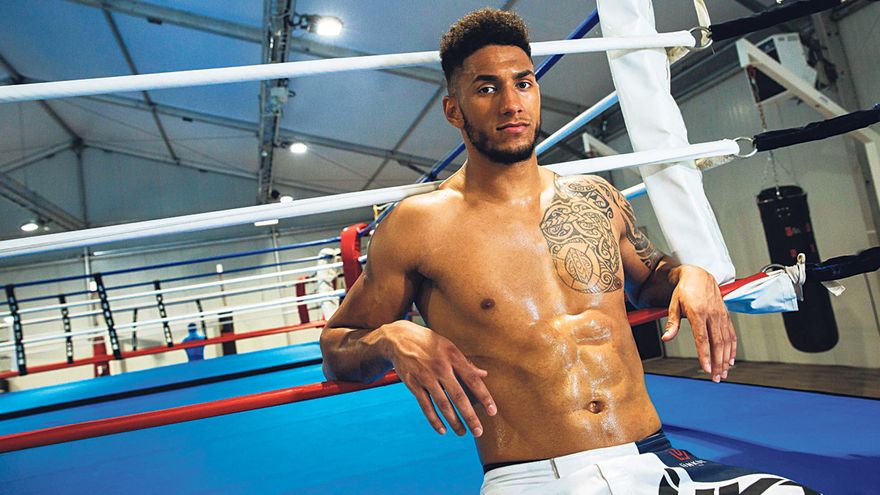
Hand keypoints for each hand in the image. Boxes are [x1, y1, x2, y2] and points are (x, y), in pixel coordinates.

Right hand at [381, 320, 496, 436]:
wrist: (399, 338)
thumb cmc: (429, 342)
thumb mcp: (449, 347)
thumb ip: (466, 363)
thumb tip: (484, 375)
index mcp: (453, 357)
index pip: (472, 380)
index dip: (484, 397)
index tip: (493, 411)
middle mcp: (441, 367)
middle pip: (458, 396)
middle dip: (470, 416)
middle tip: (478, 432)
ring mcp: (426, 377)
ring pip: (442, 404)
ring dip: (453, 421)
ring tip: (462, 433)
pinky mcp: (413, 384)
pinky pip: (425, 405)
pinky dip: (434, 419)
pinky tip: (442, 430)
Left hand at [661, 265, 735, 382]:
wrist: (699, 275)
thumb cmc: (684, 291)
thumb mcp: (673, 305)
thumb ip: (672, 323)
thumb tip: (666, 338)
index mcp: (698, 312)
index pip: (702, 338)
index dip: (704, 355)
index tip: (705, 369)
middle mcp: (712, 315)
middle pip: (716, 343)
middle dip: (716, 363)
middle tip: (715, 378)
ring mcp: (721, 315)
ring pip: (726, 341)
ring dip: (725, 359)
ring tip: (722, 373)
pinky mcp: (726, 315)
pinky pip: (731, 334)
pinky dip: (732, 348)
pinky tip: (730, 360)